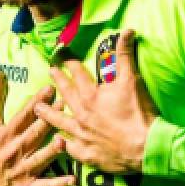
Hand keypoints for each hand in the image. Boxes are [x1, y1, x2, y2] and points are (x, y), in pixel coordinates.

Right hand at [0, 74, 75, 185]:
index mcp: (6, 135)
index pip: (23, 116)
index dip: (35, 103)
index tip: (50, 89)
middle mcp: (15, 151)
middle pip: (34, 134)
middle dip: (49, 120)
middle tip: (66, 105)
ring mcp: (23, 170)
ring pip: (40, 159)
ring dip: (51, 151)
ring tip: (62, 141)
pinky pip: (46, 185)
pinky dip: (58, 184)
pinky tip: (72, 180)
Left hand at [35, 29, 155, 174]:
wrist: (146, 148)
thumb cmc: (140, 114)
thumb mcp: (133, 81)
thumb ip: (125, 56)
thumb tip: (126, 31)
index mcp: (90, 96)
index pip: (76, 73)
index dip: (68, 60)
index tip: (60, 51)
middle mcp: (81, 115)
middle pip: (65, 94)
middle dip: (57, 81)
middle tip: (50, 72)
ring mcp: (81, 136)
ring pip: (60, 122)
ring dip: (48, 114)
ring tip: (38, 108)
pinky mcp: (86, 154)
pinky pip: (70, 148)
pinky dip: (63, 144)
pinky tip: (59, 142)